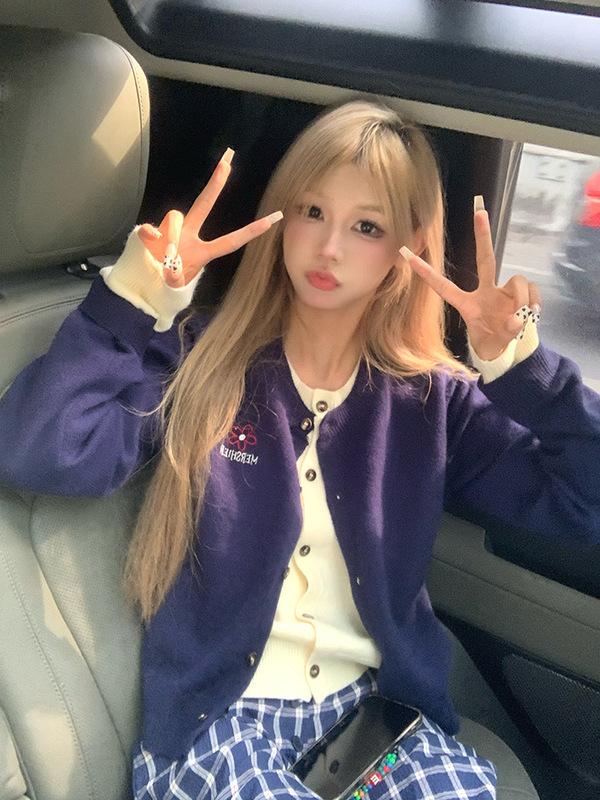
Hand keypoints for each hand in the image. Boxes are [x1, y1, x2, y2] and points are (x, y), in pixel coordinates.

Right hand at [137, 148, 281, 287]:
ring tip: (166, 255)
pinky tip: (151, 244)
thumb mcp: (174, 284)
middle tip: (227, 161)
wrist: (145, 283)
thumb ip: (173, 274)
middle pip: (203, 205)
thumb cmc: (165, 283)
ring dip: (171, 234)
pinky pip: (149, 228)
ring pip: (174, 217)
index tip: (273, 219)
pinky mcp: (150, 234)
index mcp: (202, 250)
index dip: (250, 232)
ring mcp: (169, 232)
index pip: (229, 241)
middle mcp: (188, 235)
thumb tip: (169, 259)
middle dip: (215, 184)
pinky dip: (149, 235)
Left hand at [400, 197, 540, 360]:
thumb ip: (504, 333)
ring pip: (517, 280)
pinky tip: (534, 314)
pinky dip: (535, 301)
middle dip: (483, 235)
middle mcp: (485, 292)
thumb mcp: (492, 346)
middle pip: (485, 258)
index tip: (408, 256)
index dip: (427, 274)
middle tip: (480, 210)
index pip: (444, 288)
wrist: (509, 351)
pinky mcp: (521, 294)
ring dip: (523, 297)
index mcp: (468, 305)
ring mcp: (503, 291)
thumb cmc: (491, 346)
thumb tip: (517, 318)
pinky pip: (532, 289)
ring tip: (522, 318)